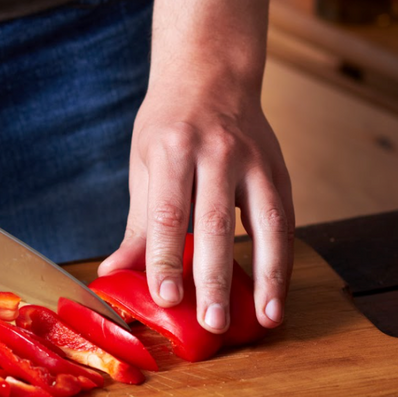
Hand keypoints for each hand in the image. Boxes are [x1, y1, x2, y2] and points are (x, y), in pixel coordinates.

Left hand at [98, 77, 293, 334]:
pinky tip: (278, 292)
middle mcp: (216, 152)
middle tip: (212, 322)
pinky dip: (283, 259)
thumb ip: (138, 226)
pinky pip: (285, 220)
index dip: (165, 259)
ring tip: (266, 318)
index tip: (164, 298)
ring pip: (267, 223)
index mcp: (172, 150)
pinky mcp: (279, 169)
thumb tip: (112, 275)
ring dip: (267, 276)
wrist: (211, 73)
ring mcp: (254, 159)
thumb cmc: (169, 126)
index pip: (168, 214)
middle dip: (214, 277)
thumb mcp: (144, 166)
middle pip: (215, 223)